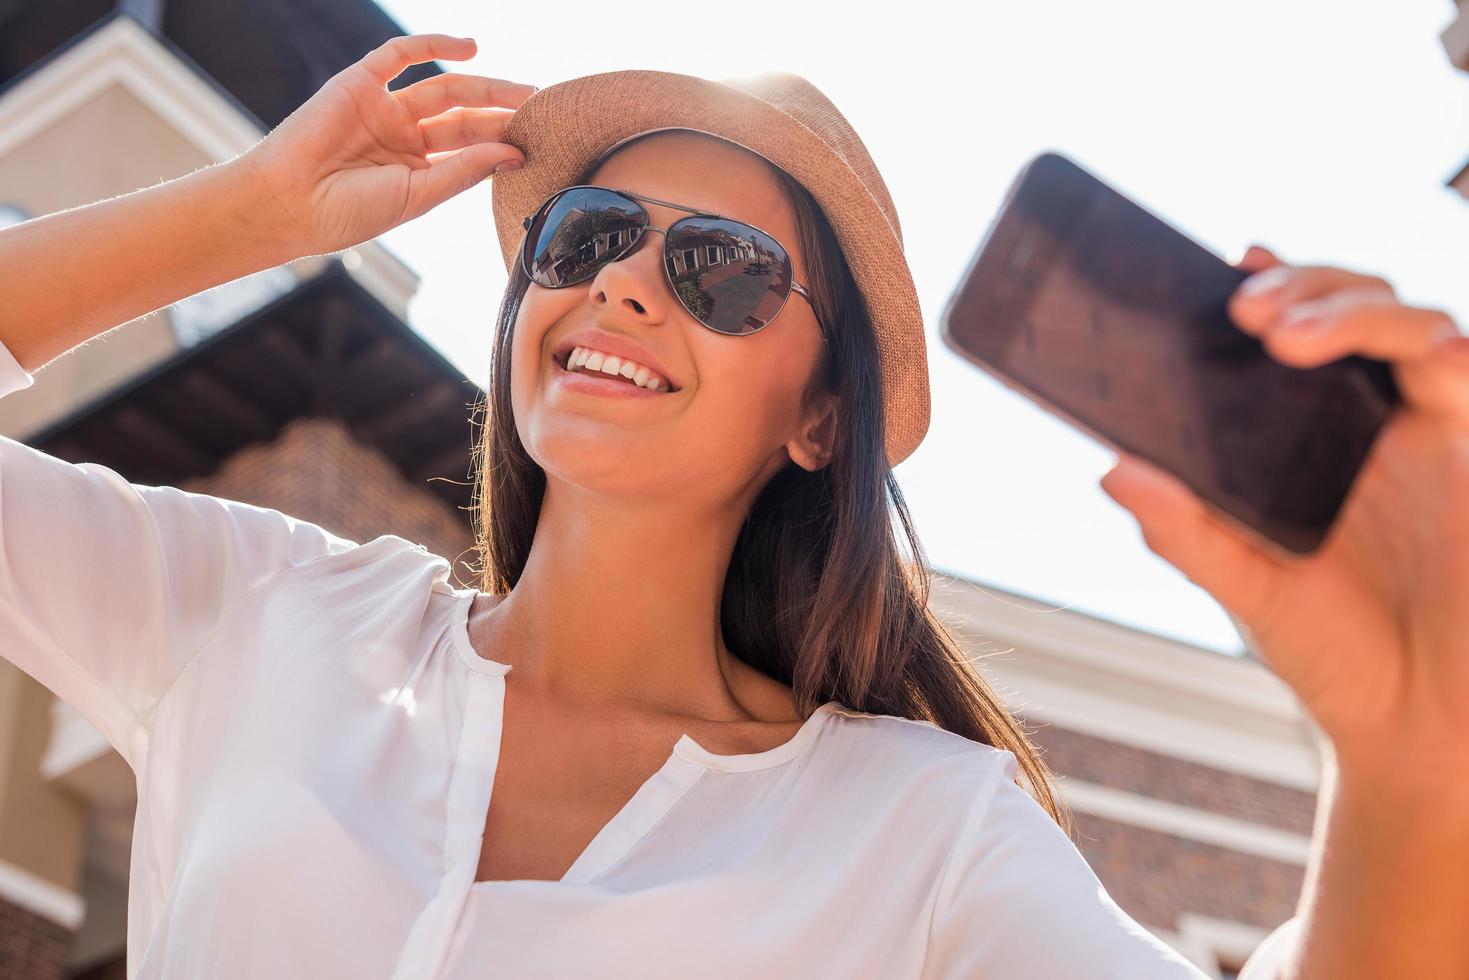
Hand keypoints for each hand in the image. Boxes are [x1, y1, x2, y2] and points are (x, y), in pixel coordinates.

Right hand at [233, 33, 533, 257]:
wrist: (289, 204)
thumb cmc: (348, 213)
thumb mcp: (418, 195)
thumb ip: (464, 171)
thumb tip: (514, 153)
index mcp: (417, 171)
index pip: (469, 151)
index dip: (503, 144)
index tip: (539, 143)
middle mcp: (403, 138)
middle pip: (464, 119)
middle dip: (502, 114)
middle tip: (542, 111)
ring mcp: (383, 109)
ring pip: (443, 89)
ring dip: (484, 85)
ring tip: (522, 91)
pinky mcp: (360, 83)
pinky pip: (400, 54)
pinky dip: (434, 45)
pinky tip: (470, 48)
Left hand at [1098, 245, 1468, 780]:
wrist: (1421, 737)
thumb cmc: (1340, 659)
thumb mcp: (1250, 590)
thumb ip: (1189, 532)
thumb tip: (1113, 469)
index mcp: (1318, 441)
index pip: (1300, 337)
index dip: (1275, 288)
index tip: (1225, 267)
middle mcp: (1382, 426)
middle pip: (1361, 308)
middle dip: (1310, 287)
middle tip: (1247, 308)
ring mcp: (1440, 438)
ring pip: (1420, 325)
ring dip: (1359, 308)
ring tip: (1287, 332)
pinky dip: (1447, 352)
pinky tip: (1419, 356)